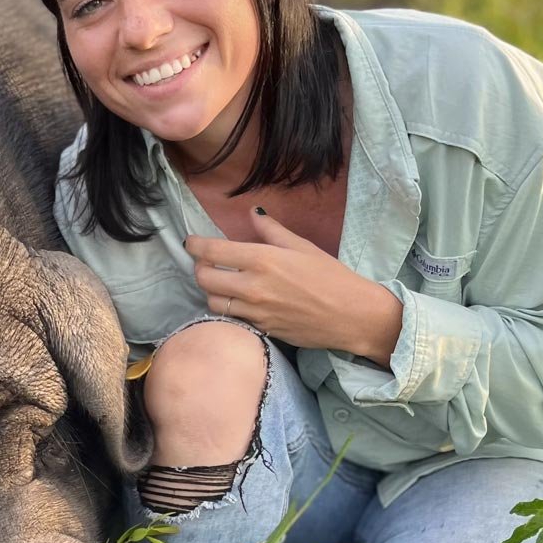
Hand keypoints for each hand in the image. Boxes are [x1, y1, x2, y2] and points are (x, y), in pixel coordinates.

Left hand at [184, 208, 403, 365]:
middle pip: (204, 277)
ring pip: (212, 300)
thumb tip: (252, 214)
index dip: (195, 245)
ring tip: (221, 281)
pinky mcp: (259, 328)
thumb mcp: (302, 247)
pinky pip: (230, 317)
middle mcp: (252, 286)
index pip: (212, 251)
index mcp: (262, 259)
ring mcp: (254, 311)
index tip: (191, 242)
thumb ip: (272, 231)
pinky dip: (227, 307)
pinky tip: (236, 300)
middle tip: (207, 262)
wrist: (351, 316)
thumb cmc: (331, 277)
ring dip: (211, 289)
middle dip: (199, 267)